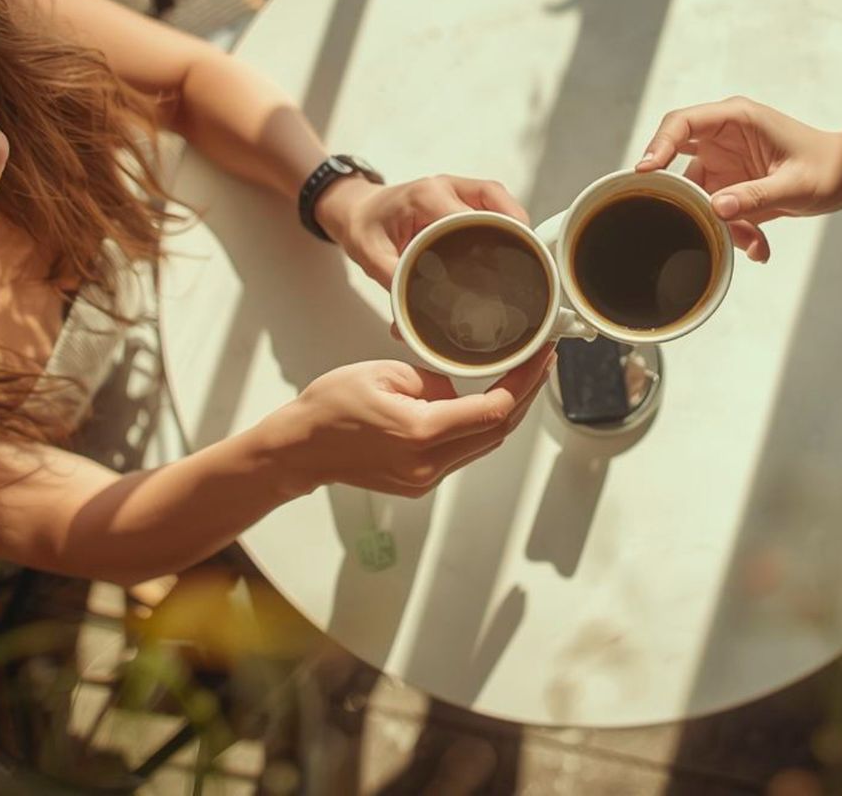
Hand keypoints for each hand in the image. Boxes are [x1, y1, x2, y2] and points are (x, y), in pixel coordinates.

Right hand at [263, 346, 554, 496]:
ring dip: (506, 412)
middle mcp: (428, 463)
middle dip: (526, 396)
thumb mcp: (385, 373)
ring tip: (520, 378)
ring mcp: (425, 478)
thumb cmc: (331, 405)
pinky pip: (462, 453)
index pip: (494, 410)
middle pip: (497, 431)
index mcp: (421, 432)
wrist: (300, 448)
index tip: (540, 358)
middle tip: (541, 364)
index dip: (525, 383)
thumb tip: (461, 389)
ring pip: (483, 444)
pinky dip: (479, 427)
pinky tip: (486, 402)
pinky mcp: (419, 482)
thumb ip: (434, 380)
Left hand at [317, 174, 529, 287]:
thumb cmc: (364, 227)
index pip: (469, 216)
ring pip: (503, 202)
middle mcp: (447, 187)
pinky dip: (509, 226)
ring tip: (529, 260)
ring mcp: (459, 189)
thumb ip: (392, 282)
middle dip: (516, 233)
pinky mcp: (466, 197)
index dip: (491, 239)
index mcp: (425, 196)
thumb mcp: (370, 255)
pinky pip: (497, 207)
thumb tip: (411, 318)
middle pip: (497, 204)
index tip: (502, 269)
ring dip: (517, 228)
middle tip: (528, 266)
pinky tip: (514, 250)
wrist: (358, 209)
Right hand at [635, 96, 841, 262]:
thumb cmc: (827, 168)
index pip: (681, 123)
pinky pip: (717, 212)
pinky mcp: (731, 186)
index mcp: (736, 120)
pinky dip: (733, 231)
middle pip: (677, 162)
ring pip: (698, 196)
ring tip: (751, 241)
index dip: (658, 144)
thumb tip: (716, 208)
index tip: (646, 171)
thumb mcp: (794, 184)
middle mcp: (723, 138)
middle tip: (686, 224)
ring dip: (718, 223)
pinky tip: (759, 246)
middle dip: (683, 197)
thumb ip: (756, 196)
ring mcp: (725, 163)